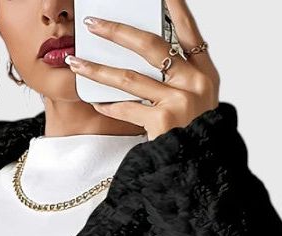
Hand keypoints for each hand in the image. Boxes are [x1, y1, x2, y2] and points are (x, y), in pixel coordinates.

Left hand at [65, 1, 219, 139]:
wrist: (200, 174)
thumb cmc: (195, 139)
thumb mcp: (197, 104)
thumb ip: (180, 79)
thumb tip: (147, 57)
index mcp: (205, 74)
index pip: (189, 32)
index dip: (175, 9)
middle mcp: (195, 83)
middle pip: (151, 46)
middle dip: (117, 31)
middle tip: (92, 23)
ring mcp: (179, 102)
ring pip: (129, 77)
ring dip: (98, 69)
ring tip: (75, 62)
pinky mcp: (163, 122)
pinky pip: (127, 108)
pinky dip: (109, 105)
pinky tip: (96, 102)